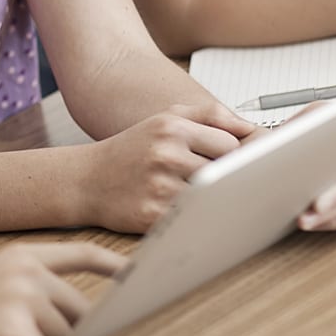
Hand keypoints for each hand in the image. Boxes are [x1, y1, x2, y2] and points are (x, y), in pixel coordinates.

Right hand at [0, 242, 125, 335]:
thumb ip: (38, 287)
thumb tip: (82, 311)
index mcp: (21, 255)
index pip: (80, 253)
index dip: (112, 264)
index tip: (138, 273)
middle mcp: (24, 270)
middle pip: (78, 308)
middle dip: (66, 330)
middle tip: (23, 335)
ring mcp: (19, 297)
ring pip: (62, 335)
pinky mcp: (13, 328)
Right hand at [74, 102, 254, 232]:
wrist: (86, 180)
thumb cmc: (130, 150)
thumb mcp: (163, 119)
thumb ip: (208, 115)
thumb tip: (249, 127)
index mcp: (172, 127)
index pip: (231, 144)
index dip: (232, 156)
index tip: (226, 162)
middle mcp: (166, 154)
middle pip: (228, 171)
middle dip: (226, 178)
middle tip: (213, 181)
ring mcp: (160, 186)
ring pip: (215, 197)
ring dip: (213, 200)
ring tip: (201, 198)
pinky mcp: (153, 215)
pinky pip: (195, 220)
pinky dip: (197, 219)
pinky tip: (187, 214)